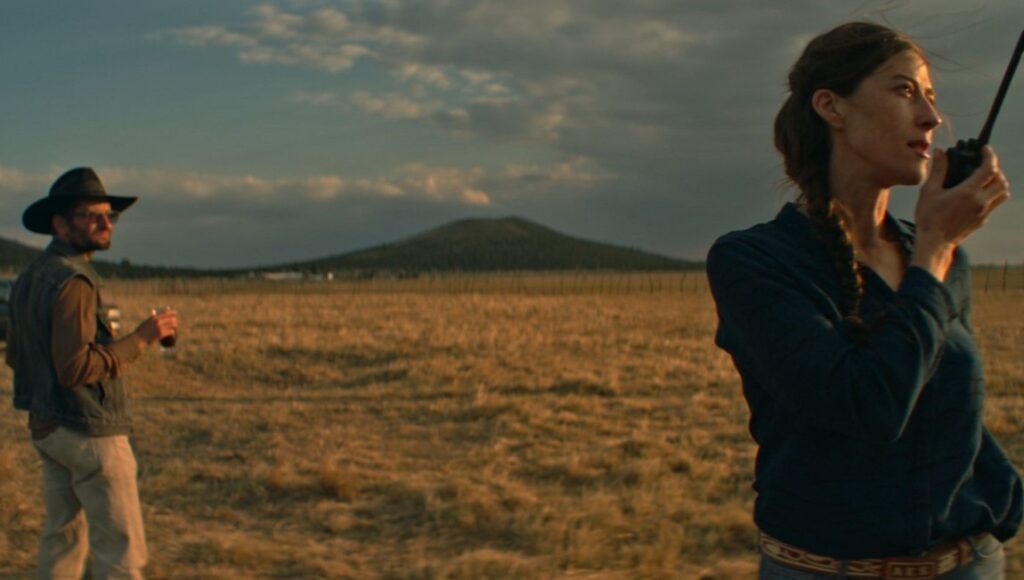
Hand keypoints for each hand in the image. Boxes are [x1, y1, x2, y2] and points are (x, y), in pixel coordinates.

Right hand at [135, 307, 178, 345]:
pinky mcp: (161, 334)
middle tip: (175, 322)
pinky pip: (170, 331)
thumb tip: (154, 311)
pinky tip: (172, 332)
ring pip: (172, 325)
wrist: (138, 339)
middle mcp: (157, 321)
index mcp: (154, 317)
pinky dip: (172, 332)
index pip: (165, 312)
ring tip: (175, 327)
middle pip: (170, 318)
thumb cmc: (141, 330)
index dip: (171, 312)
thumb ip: (151, 317)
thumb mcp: (146, 321)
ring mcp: (159, 327)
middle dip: (174, 320)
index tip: (175, 312)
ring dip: (174, 326)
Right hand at [911, 146, 1009, 278]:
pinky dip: (991, 195)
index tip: (984, 149)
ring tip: (984, 179)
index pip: (989, 169)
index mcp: (968, 192)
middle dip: (995, 169)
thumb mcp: (929, 191)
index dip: (989, 156)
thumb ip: (938, 170)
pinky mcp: (982, 220)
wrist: (934, 243)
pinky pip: (994, 204)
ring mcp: (983, 212)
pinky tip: (976, 195)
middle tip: (983, 165)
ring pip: (1003, 193)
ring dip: (998, 183)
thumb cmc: (929, 218)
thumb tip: (941, 152)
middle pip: (1001, 180)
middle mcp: (980, 202)